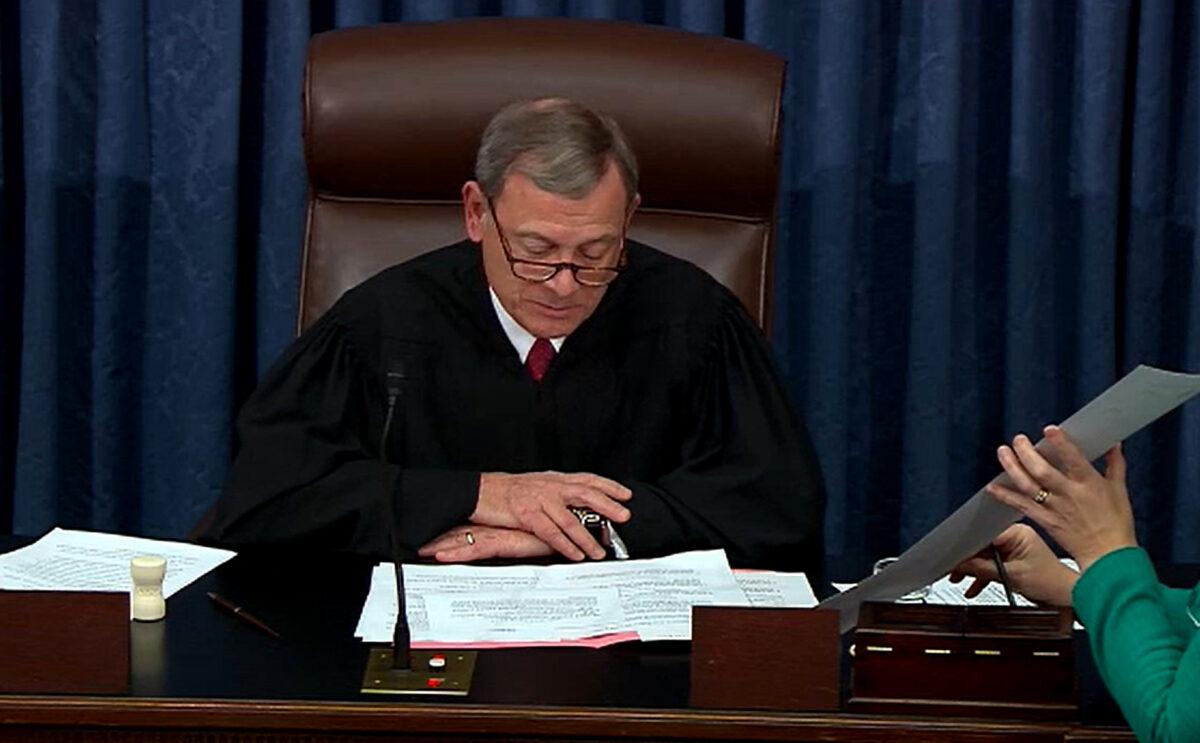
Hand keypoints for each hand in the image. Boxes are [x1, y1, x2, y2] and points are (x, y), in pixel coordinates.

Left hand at [418, 525, 554, 562]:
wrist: (568, 526)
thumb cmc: (555, 527)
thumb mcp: (538, 536)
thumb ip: (529, 536)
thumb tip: (526, 541)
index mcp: (503, 526)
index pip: (473, 529)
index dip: (452, 533)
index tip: (433, 538)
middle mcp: (496, 528)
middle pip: (462, 534)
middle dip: (440, 540)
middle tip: (419, 546)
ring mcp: (497, 534)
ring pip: (463, 541)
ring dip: (442, 546)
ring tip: (423, 552)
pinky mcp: (502, 542)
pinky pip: (474, 549)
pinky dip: (456, 553)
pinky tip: (441, 556)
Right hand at [472, 471, 631, 560]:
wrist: (479, 491)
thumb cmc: (508, 490)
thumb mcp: (536, 484)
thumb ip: (557, 492)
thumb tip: (577, 502)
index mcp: (554, 479)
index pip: (587, 479)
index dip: (608, 486)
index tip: (626, 495)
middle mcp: (550, 487)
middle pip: (585, 494)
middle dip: (607, 506)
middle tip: (624, 517)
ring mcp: (539, 500)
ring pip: (571, 519)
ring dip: (588, 537)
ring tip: (600, 550)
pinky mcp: (527, 515)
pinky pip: (552, 533)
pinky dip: (566, 545)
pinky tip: (576, 554)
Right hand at [950, 524, 1078, 605]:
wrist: (1066, 596)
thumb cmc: (1049, 582)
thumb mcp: (1010, 576)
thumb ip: (981, 569)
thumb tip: (958, 564)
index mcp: (1016, 533)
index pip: (982, 535)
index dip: (965, 546)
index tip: (951, 555)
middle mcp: (1015, 536)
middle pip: (981, 545)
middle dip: (966, 559)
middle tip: (951, 569)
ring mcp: (1014, 547)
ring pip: (984, 556)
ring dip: (972, 569)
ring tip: (958, 578)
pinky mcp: (1013, 558)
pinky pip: (992, 563)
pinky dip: (982, 574)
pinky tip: (973, 586)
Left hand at [986, 425, 1136, 571]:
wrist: (1109, 556)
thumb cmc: (1117, 523)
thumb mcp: (1119, 490)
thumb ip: (1114, 464)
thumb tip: (1114, 444)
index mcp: (1090, 484)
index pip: (1073, 459)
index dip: (1061, 444)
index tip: (1049, 430)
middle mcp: (1069, 494)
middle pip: (1043, 471)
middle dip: (1027, 453)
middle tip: (1018, 439)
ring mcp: (1055, 508)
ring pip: (1029, 485)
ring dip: (1013, 468)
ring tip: (1002, 452)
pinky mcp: (1045, 521)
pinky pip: (1022, 506)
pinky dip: (1006, 496)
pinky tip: (992, 488)